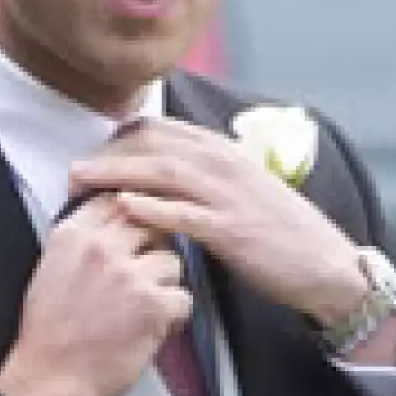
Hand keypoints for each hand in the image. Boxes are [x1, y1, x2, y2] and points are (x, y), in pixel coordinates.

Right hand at [0, 196, 190, 395]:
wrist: (48, 381)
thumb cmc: (47, 337)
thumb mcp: (51, 271)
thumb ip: (82, 242)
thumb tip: (112, 225)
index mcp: (72, 235)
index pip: (117, 199)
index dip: (134, 212)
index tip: (138, 229)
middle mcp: (101, 249)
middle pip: (150, 222)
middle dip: (152, 248)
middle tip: (144, 275)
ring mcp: (129, 276)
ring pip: (172, 260)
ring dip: (164, 285)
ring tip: (143, 309)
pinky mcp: (152, 306)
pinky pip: (183, 298)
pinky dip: (173, 317)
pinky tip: (153, 328)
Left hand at [65, 117, 371, 333]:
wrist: (323, 265)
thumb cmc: (278, 236)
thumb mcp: (240, 195)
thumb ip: (204, 183)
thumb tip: (167, 181)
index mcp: (223, 153)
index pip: (160, 131)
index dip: (119, 141)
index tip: (92, 157)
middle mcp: (223, 164)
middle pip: (153, 144)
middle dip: (108, 155)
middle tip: (72, 172)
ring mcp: (228, 195)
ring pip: (163, 171)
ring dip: (117, 174)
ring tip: (81, 182)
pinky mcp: (232, 230)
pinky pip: (186, 213)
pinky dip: (153, 208)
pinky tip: (124, 208)